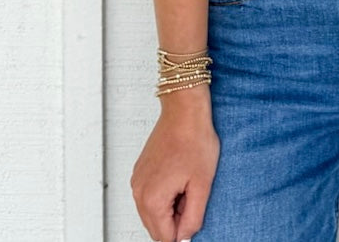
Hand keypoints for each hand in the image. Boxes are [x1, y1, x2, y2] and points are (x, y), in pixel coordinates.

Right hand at [131, 90, 219, 241]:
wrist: (184, 109)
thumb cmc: (194, 139)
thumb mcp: (202, 184)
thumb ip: (192, 218)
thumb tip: (185, 236)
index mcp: (152, 199)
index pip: (164, 237)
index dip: (183, 231)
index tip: (194, 214)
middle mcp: (138, 192)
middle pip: (155, 227)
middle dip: (175, 221)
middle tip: (193, 197)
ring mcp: (137, 180)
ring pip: (152, 212)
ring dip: (170, 208)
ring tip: (187, 184)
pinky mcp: (140, 171)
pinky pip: (150, 196)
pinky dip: (164, 195)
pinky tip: (179, 176)